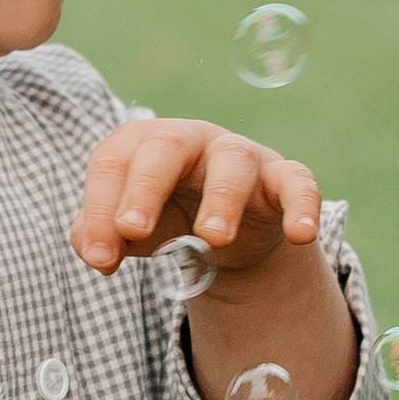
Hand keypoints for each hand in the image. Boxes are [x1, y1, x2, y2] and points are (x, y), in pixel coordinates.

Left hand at [70, 116, 321, 284]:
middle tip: (133, 229)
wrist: (225, 231)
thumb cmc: (164, 217)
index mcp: (142, 145)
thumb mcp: (126, 230)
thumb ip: (98, 236)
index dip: (101, 208)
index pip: (113, 162)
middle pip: (165, 147)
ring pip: (233, 162)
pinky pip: (297, 183)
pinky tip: (302, 235)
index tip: (100, 259)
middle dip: (145, 187)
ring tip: (212, 238)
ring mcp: (240, 155)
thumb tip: (96, 251)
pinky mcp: (282, 178)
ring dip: (222, 199)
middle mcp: (190, 140)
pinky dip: (302, 205)